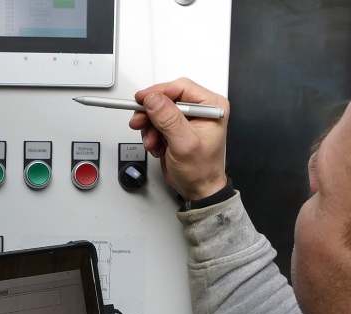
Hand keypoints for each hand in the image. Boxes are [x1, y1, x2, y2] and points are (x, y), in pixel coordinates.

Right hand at [128, 78, 229, 200]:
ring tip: (153, 142)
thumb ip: (169, 120)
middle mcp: (199, 110)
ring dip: (149, 127)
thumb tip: (154, 100)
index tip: (142, 99)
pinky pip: (155, 123)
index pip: (181, 87)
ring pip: (157, 111)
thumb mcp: (185, 144)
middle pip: (166, 98)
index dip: (159, 92)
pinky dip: (151, 135)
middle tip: (140, 121)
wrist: (197, 188)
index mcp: (211, 106)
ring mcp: (185, 119)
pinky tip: (157, 146)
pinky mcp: (174, 128)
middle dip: (151, 113)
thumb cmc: (201, 170)